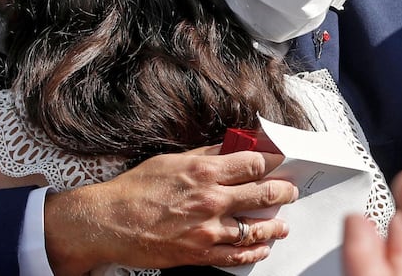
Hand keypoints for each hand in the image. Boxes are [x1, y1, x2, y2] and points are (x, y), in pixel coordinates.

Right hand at [44, 146, 296, 274]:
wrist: (110, 222)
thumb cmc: (136, 188)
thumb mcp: (171, 160)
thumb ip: (205, 155)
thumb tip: (231, 146)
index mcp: (204, 171)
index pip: (253, 163)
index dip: (273, 161)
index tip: (281, 160)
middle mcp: (211, 199)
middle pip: (262, 194)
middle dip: (283, 191)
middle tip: (291, 191)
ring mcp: (208, 229)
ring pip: (255, 228)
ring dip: (274, 226)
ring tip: (282, 225)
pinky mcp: (200, 254)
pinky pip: (237, 255)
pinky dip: (254, 253)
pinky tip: (262, 249)